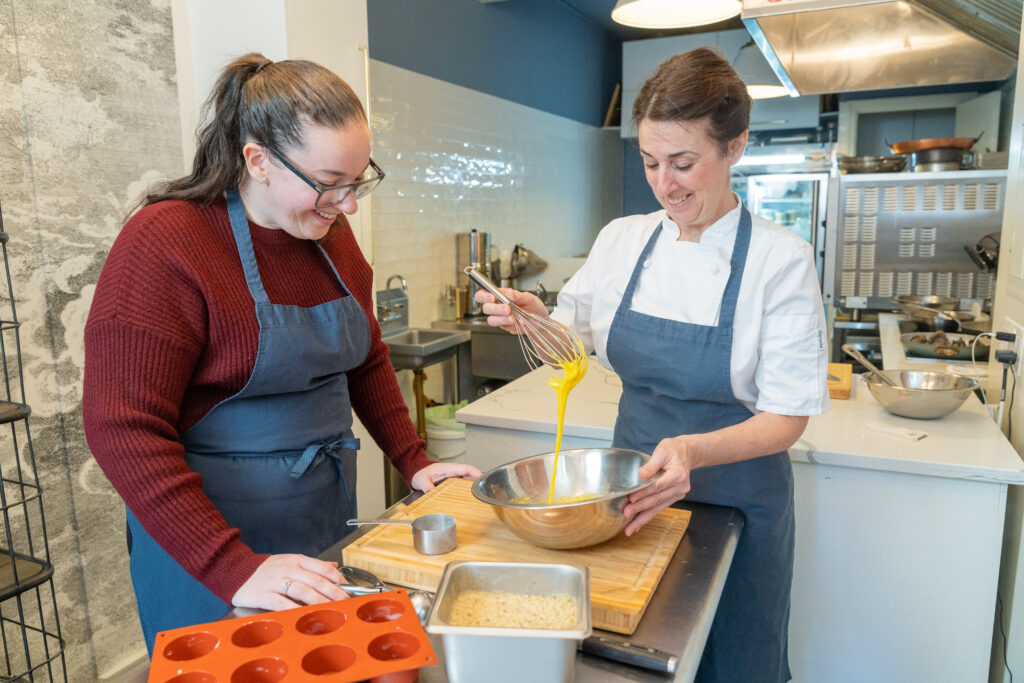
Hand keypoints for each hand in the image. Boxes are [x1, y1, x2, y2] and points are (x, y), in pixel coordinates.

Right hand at [231, 554, 348, 610]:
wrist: (235, 571)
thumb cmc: (264, 569)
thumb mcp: (289, 561)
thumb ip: (311, 565)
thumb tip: (334, 566)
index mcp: (296, 560)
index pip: (323, 568)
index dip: (338, 579)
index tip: (349, 589)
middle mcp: (288, 568)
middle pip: (317, 581)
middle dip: (335, 593)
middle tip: (346, 603)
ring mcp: (276, 581)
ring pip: (304, 591)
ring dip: (320, 602)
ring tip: (332, 611)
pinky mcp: (264, 595)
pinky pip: (283, 603)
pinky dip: (296, 610)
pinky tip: (306, 616)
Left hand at [410, 461, 482, 491]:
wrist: (418, 472)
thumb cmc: (421, 474)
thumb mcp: (422, 480)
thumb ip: (427, 486)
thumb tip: (432, 493)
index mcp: (449, 468)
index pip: (465, 468)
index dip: (475, 473)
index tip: (482, 478)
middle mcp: (454, 471)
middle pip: (471, 474)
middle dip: (480, 480)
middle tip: (486, 490)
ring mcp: (455, 475)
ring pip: (470, 479)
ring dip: (476, 485)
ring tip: (483, 495)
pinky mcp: (455, 480)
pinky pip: (465, 482)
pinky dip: (471, 487)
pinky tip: (474, 495)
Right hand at [474, 288, 546, 331]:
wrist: (541, 321)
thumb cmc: (534, 307)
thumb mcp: (529, 298)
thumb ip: (519, 295)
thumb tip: (509, 292)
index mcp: (502, 295)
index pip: (485, 293)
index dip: (484, 295)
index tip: (491, 297)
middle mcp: (498, 306)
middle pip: (485, 307)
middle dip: (494, 308)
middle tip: (506, 308)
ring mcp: (500, 317)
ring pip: (490, 318)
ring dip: (499, 316)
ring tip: (510, 315)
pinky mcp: (504, 326)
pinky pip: (498, 325)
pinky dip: (504, 322)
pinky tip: (512, 320)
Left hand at [621, 436, 694, 535]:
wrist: (687, 453)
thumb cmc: (673, 450)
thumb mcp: (662, 451)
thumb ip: (652, 464)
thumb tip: (641, 474)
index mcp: (677, 474)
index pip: (657, 486)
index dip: (644, 493)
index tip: (631, 499)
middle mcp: (680, 487)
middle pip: (656, 500)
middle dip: (640, 509)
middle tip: (625, 515)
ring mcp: (678, 494)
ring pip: (657, 508)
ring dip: (642, 518)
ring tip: (629, 529)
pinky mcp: (674, 497)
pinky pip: (659, 508)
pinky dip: (648, 516)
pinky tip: (637, 524)